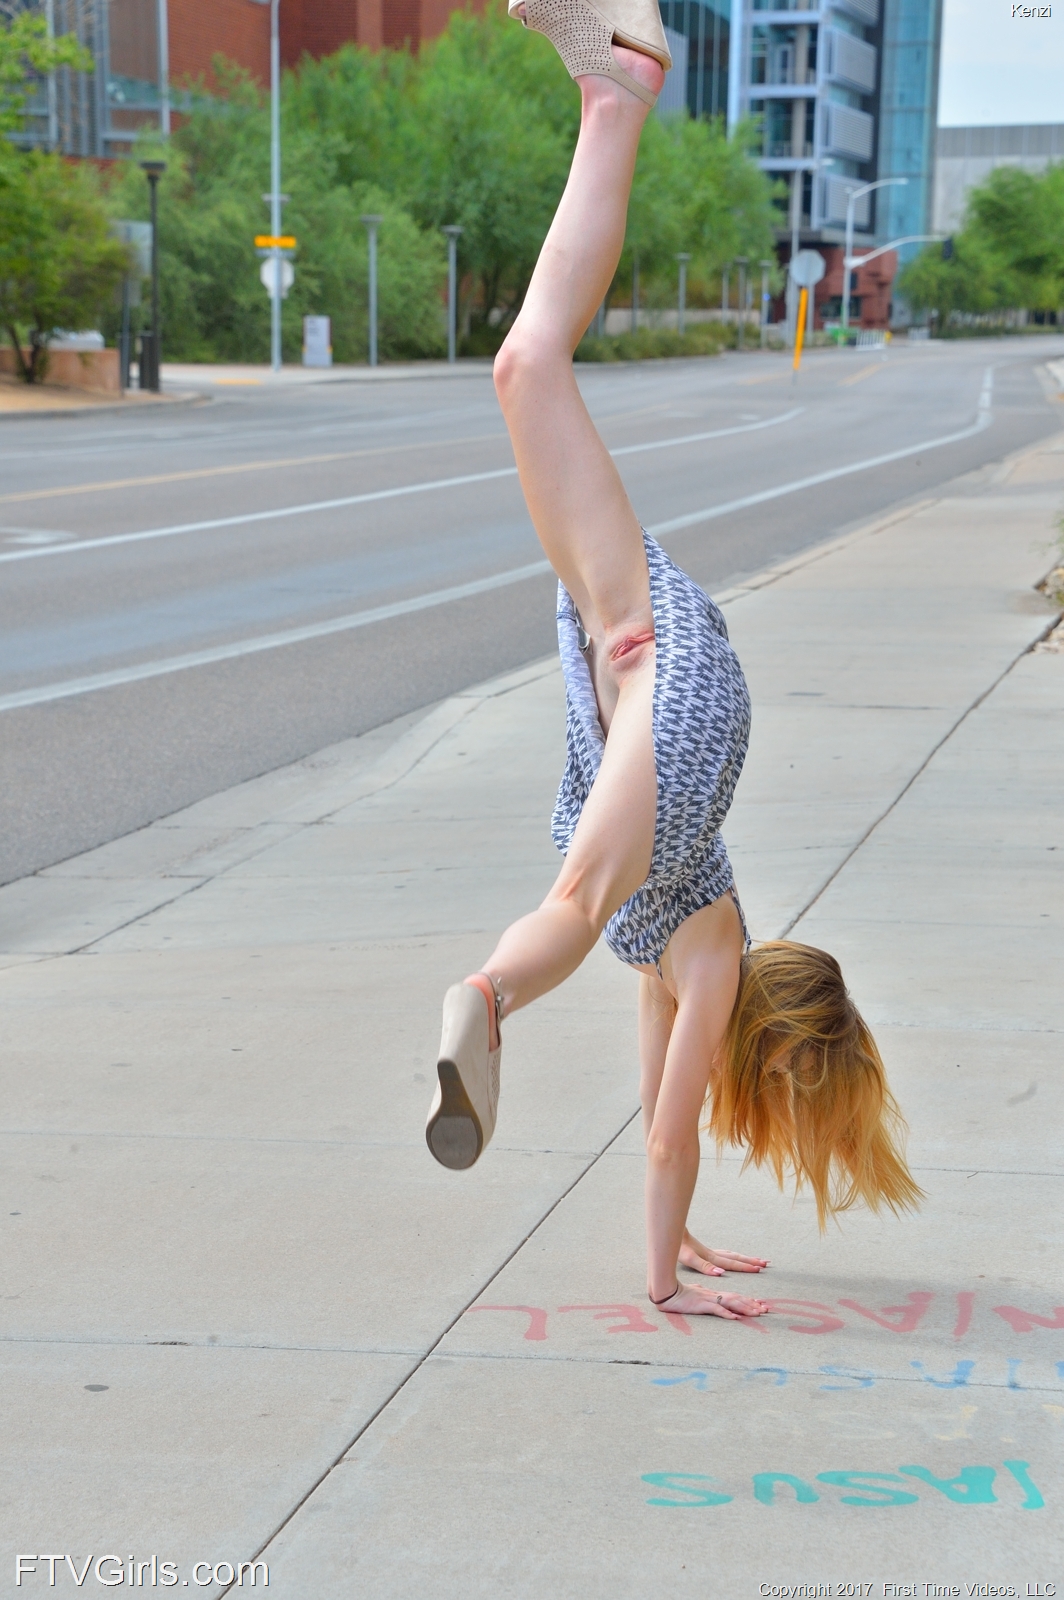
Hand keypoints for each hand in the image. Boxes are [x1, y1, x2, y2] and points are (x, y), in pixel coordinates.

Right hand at [655, 1282, 769, 1319]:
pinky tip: (736, 1318)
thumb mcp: (697, 1293)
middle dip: (753, 1304)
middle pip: (737, 1299)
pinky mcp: (702, 1305)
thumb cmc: (681, 1293)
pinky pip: (717, 1309)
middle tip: (766, 1309)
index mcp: (715, 1293)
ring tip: (757, 1313)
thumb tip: (710, 1296)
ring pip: (731, 1303)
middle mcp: (715, 1295)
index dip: (749, 1300)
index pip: (735, 1296)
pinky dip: (727, 1314)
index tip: (761, 1304)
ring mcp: (709, 1299)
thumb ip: (705, 1294)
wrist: (668, 1292)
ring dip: (745, 1308)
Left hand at [679, 1229, 768, 1274]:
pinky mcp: (706, 1252)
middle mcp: (714, 1254)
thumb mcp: (689, 1259)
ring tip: (757, 1260)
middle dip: (750, 1262)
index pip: (732, 1264)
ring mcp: (711, 1252)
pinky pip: (726, 1254)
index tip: (759, 1269)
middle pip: (736, 1258)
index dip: (745, 1267)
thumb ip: (704, 1266)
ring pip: (733, 1255)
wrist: (672, 1234)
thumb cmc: (679, 1248)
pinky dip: (735, 1257)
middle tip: (766, 1264)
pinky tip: (735, 1257)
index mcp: (712, 1258)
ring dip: (745, 1258)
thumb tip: (720, 1273)